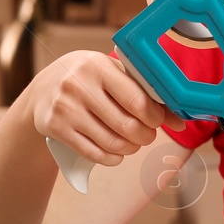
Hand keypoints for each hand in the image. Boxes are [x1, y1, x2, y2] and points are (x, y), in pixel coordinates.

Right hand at [28, 51, 183, 168]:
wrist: (42, 89)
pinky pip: (94, 153)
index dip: (155, 117)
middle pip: (127, 125)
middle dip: (146, 136)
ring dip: (131, 148)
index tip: (158, 121)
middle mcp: (79, 85)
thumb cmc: (89, 79)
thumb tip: (180, 122)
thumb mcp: (112, 75)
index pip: (137, 100)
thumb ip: (144, 93)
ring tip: (134, 143)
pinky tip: (118, 153)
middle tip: (148, 135)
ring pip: (112, 142)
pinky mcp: (56, 128)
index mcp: (98, 66)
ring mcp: (65, 108)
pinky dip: (113, 158)